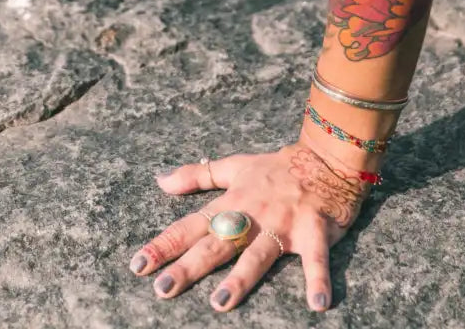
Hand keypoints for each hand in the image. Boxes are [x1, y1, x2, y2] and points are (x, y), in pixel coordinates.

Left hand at [129, 143, 370, 312]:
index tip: (138, 265)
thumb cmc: (276, 169)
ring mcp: (282, 224)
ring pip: (257, 254)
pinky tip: (318, 305)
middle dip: (188, 266)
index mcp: (231, 204)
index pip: (190, 227)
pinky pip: (316, 259)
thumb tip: (160, 181)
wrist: (325, 158)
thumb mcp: (234, 166)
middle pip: (215, 244)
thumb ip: (197, 175)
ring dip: (240, 279)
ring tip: (220, 304)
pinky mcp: (314, 232)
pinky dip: (318, 280)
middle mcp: (252, 215)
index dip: (164, 245)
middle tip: (162, 288)